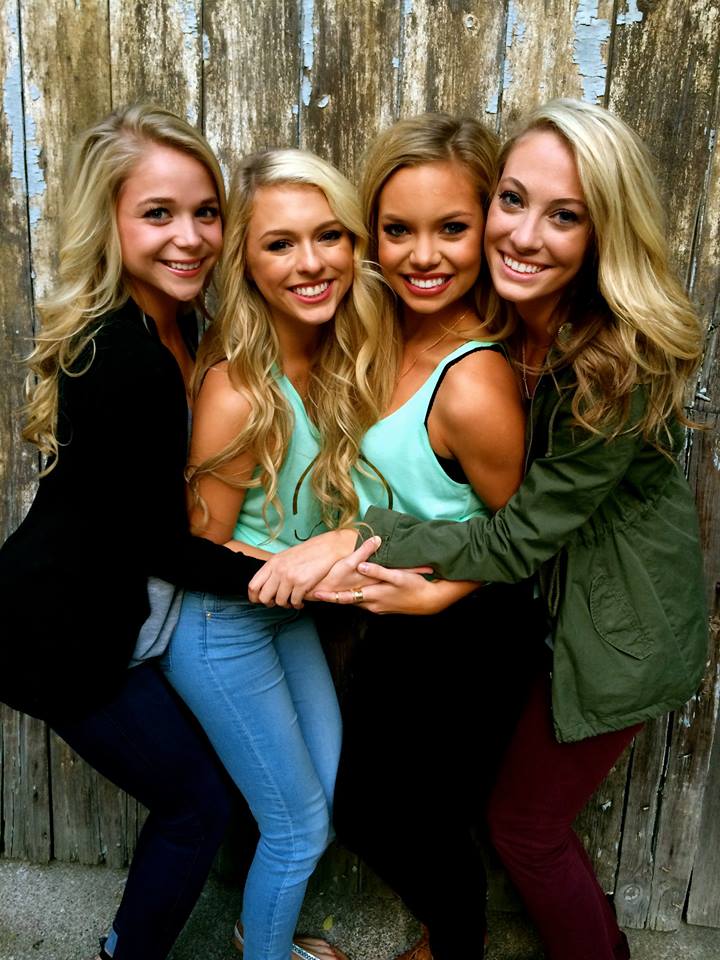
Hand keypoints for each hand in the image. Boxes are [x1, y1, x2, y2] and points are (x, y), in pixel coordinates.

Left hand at [248, 530, 378, 607]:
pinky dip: (298, 605)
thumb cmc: (308, 553)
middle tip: (278, 602)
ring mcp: (290, 577)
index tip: (261, 601)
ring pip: (280, 602)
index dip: (255, 597)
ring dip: (286, 604)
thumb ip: (274, 570)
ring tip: (292, 601)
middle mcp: (278, 570)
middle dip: (270, 603)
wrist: (328, 548)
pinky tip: (301, 601)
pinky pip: (295, 602)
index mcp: (272, 563)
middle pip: (264, 597)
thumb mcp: (286, 557)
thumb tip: (265, 586)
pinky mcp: (302, 583)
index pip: (253, 585)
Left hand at [313, 561, 474, 615]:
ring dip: (342, 597)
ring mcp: (377, 608)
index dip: (330, 596)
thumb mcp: (397, 576)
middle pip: (347, 600)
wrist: (430, 601)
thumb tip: (361, 565)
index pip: (345, 597)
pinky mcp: (383, 607)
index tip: (315, 594)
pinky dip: (354, 598)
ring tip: (327, 592)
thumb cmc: (415, 586)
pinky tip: (352, 591)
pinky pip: (364, 602)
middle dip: (332, 597)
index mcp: (373, 596)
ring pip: (355, 601)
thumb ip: (378, 570)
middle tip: (315, 592)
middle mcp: (372, 604)